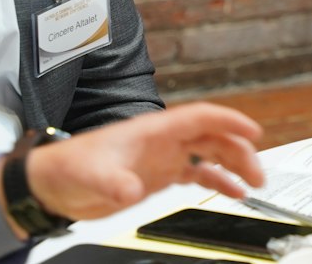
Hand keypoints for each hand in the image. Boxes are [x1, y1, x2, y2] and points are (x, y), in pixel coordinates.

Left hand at [16, 103, 264, 231]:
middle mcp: (164, 141)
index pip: (200, 118)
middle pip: (213, 138)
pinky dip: (218, 182)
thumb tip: (131, 189)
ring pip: (210, 155)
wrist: (53, 185)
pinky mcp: (159, 176)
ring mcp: (163, 157)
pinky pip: (198, 175)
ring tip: (253, 183)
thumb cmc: (69, 168)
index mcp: (154, 130)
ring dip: (233, 165)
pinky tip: (233, 192)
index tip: (252, 131)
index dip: (228, 121)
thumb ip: (112, 181)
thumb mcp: (90, 175)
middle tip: (258, 172)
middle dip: (239, 151)